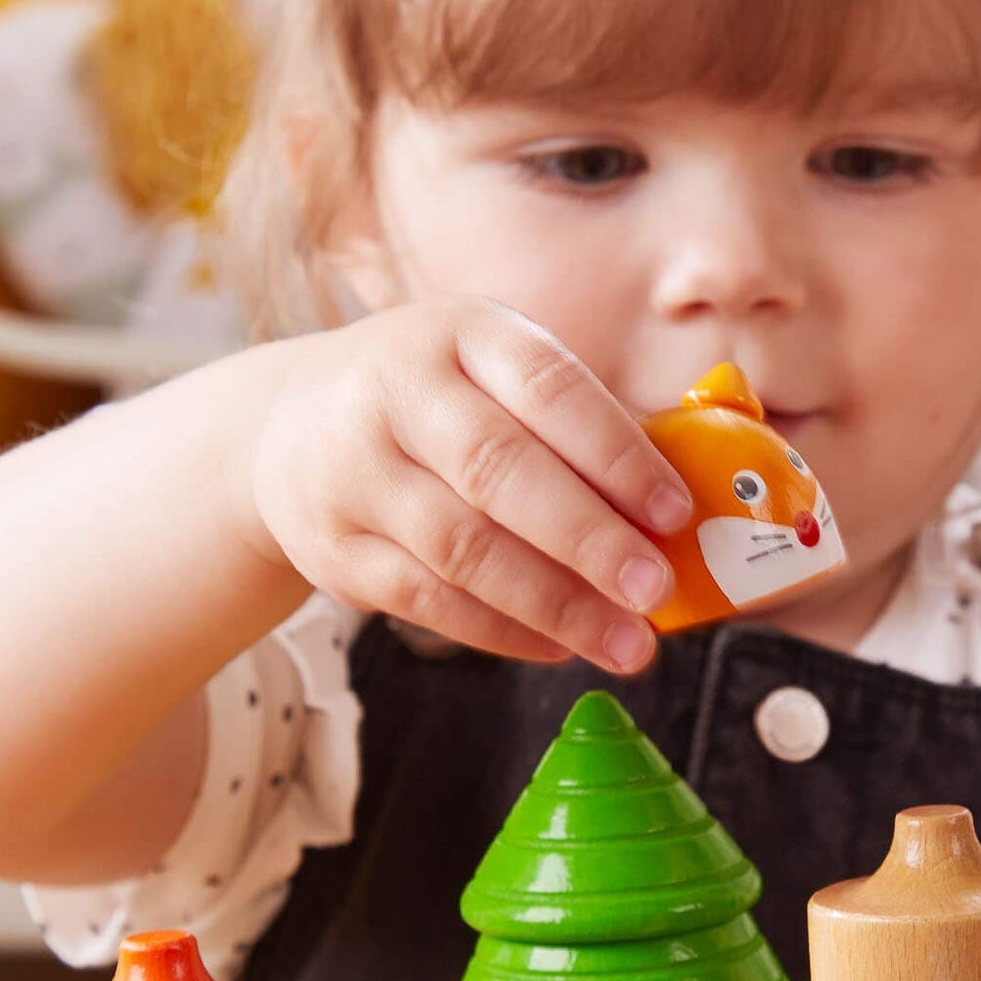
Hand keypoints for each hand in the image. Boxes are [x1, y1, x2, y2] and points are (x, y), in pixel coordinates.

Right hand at [245, 297, 691, 670]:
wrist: (287, 428)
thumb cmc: (436, 405)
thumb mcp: (492, 374)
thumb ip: (582, 427)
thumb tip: (693, 504)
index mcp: (459, 334)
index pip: (546, 386)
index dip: (616, 452)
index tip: (676, 512)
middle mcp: (396, 394)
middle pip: (499, 471)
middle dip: (588, 539)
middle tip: (655, 590)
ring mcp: (355, 474)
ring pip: (463, 550)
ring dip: (555, 604)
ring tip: (626, 642)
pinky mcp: (335, 550)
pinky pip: (428, 602)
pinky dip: (502, 631)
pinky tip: (560, 647)